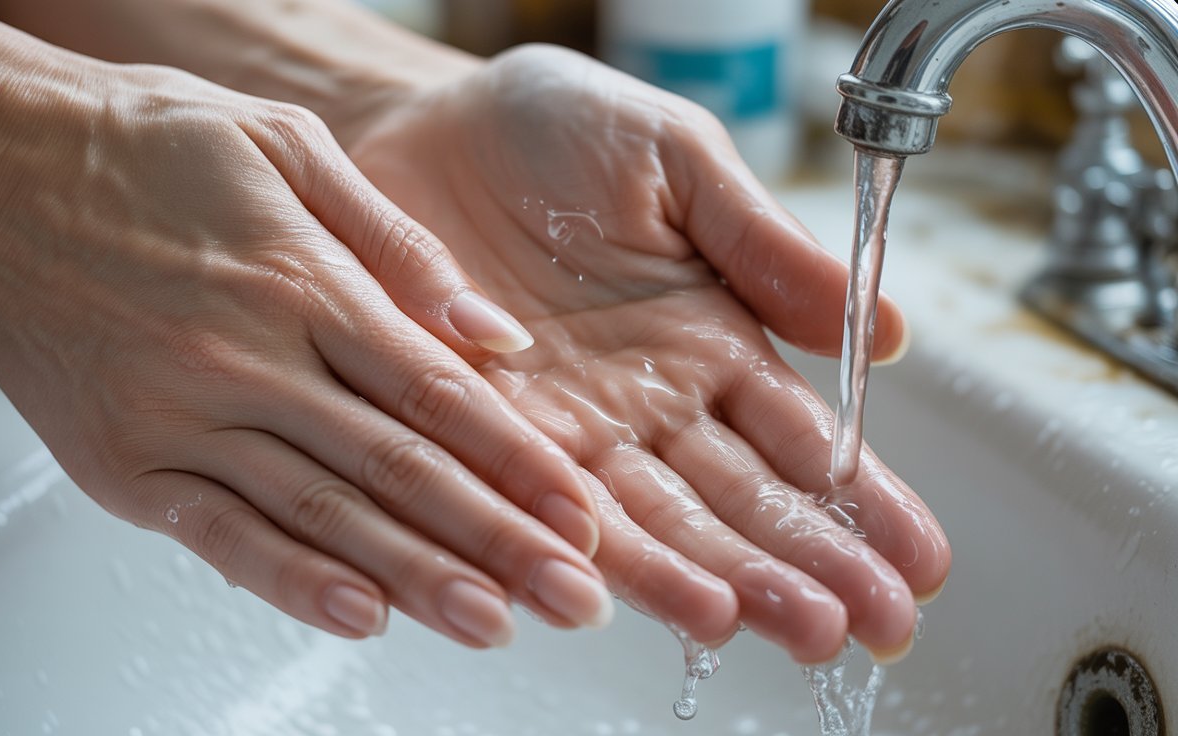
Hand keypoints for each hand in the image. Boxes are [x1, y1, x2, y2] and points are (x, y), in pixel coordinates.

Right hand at [0, 6, 614, 649]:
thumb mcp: (286, 148)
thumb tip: (492, 334)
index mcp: (301, 282)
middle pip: (400, 471)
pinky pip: (221, 537)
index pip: (439, 394)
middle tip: (573, 595)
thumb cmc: (141, 147)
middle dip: (500, 541)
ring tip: (495, 623)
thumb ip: (398, 245)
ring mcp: (183, 422)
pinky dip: (293, 583)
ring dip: (420, 579)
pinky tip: (362, 615)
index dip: (521, 461)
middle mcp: (248, 360)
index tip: (581, 512)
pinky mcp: (126, 466)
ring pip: (325, 516)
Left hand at [347, 45, 950, 662]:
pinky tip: (634, 599)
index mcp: (710, 342)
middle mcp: (647, 405)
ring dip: (714, 579)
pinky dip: (585, 555)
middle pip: (738, 502)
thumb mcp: (680, 160)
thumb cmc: (551, 131)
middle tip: (873, 626)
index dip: (863, 501)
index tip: (921, 561)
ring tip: (778, 626)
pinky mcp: (484, 434)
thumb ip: (766, 244)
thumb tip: (882, 333)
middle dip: (810, 566)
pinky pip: (537, 505)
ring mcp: (568, 430)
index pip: (800, 440)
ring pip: (652, 525)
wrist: (419, 127)